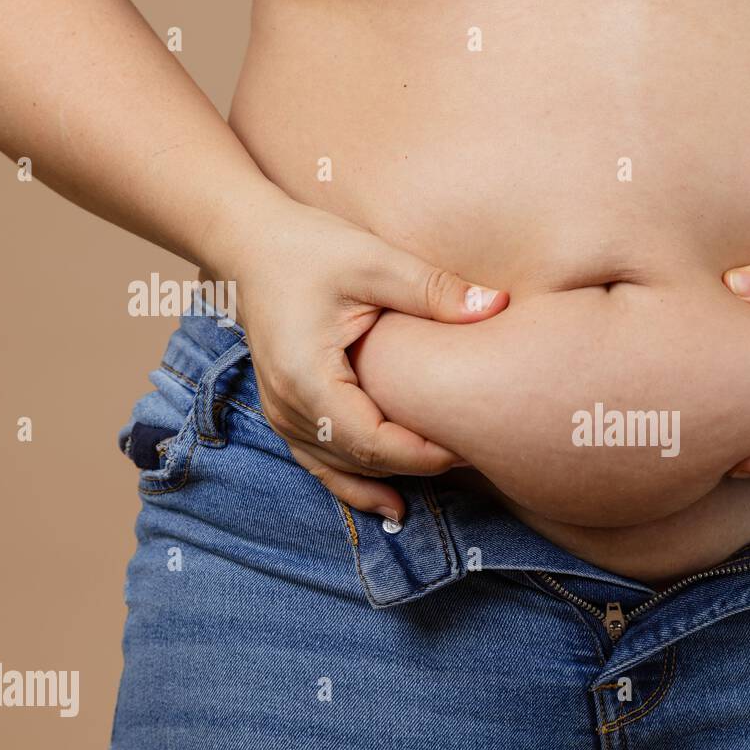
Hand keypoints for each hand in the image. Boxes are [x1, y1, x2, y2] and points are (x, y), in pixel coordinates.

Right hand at [205, 193, 508, 519]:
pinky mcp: (287, 413)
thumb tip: (499, 306)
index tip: (473, 446)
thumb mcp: (375, 261)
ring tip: (450, 482)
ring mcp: (282, 415)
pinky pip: (323, 464)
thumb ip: (435, 290)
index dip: (425, 455)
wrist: (250, 243)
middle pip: (363, 461)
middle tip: (478, 455)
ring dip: (394, 479)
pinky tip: (394, 505)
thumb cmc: (310, 247)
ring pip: (343, 470)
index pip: (374, 442)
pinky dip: (358, 485)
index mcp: (307, 378)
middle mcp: (288, 408)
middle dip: (420, 466)